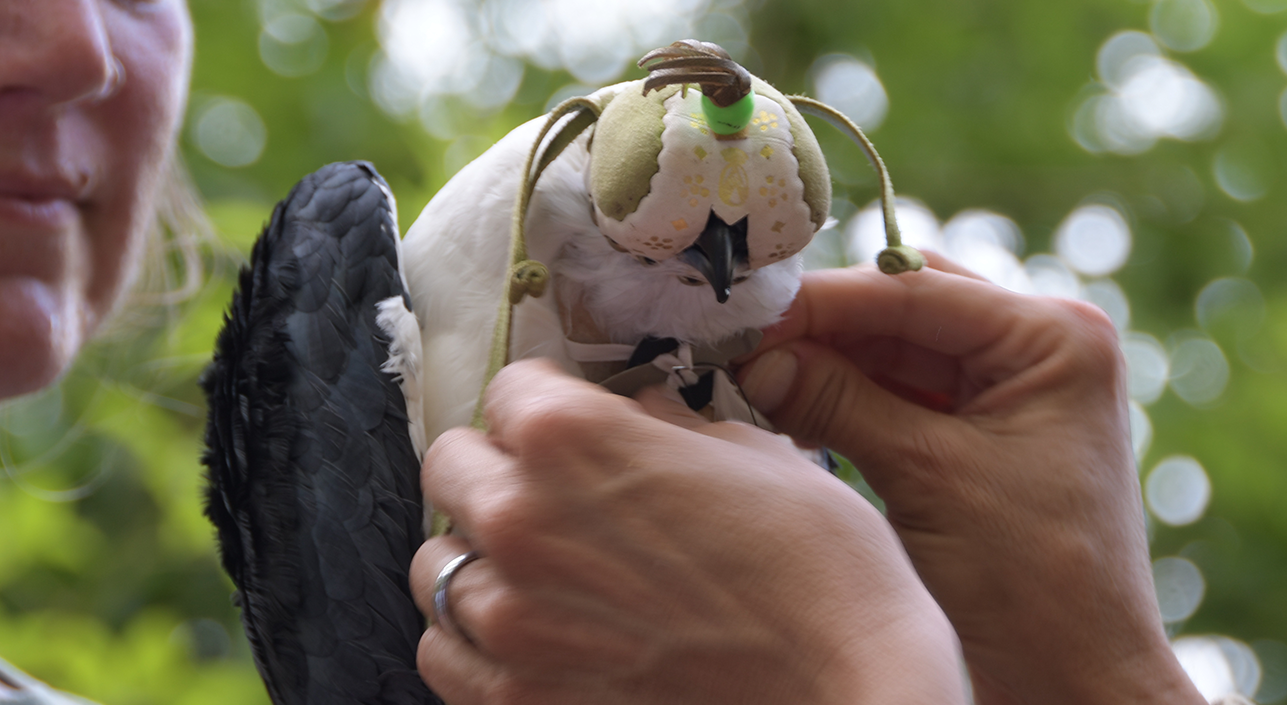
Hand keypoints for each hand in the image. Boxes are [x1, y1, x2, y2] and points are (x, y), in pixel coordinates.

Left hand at [409, 360, 965, 703]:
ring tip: (541, 571)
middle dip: (499, 468)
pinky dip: (471, 639)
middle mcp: (518, 518)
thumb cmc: (822, 569)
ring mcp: (508, 619)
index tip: (578, 425)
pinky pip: (442, 652)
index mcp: (572, 437)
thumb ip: (667, 429)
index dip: (550, 403)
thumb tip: (637, 417)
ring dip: (479, 556)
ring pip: (437, 564)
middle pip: (452, 464)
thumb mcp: (756, 456)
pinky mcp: (514, 701)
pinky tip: (529, 635)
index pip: (510, 389)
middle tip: (556, 494)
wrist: (850, 698)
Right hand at [736, 258, 1204, 704]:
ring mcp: (1013, 388)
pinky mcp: (985, 430)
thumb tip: (756, 359)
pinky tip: (793, 406)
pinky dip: (848, 398)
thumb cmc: (1032, 582)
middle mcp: (1040, 346)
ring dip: (829, 362)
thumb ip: (839, 402)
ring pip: (897, 348)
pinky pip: (902, 392)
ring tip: (756, 378)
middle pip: (906, 308)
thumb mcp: (927, 476)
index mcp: (1054, 336)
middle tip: (744, 345)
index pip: (914, 290)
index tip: (746, 316)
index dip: (822, 302)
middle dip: (824, 327)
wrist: (1073, 677)